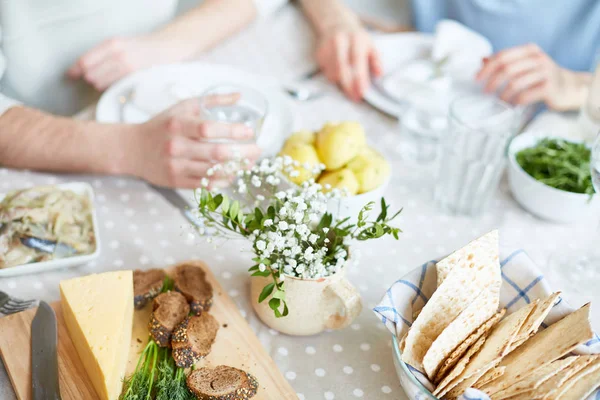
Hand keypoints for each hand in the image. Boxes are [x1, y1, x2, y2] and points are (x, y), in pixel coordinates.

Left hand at [67, 35, 164, 90]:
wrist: (167, 48)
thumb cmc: (143, 48)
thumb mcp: (121, 44)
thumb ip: (101, 55)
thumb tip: (78, 69)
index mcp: (111, 44)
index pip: (84, 61)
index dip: (75, 71)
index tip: (71, 77)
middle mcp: (117, 54)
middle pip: (90, 74)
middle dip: (91, 78)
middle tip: (101, 77)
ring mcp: (127, 67)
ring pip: (100, 83)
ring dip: (102, 84)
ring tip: (113, 80)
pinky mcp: (135, 78)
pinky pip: (113, 88)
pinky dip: (112, 89)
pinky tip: (119, 84)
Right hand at [126, 97, 260, 188]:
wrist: (132, 149)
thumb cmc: (162, 125)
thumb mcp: (183, 107)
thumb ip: (211, 101)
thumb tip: (239, 96)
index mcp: (178, 124)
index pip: (208, 129)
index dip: (232, 131)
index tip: (249, 132)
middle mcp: (176, 146)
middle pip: (215, 153)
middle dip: (242, 153)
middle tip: (257, 150)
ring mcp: (175, 166)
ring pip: (212, 171)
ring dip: (236, 168)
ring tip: (249, 163)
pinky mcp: (175, 181)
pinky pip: (204, 184)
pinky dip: (222, 180)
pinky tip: (232, 174)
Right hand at [316, 26, 382, 100]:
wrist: (336, 24)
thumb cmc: (356, 39)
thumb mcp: (371, 45)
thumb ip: (376, 60)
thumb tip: (379, 74)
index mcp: (355, 39)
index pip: (357, 61)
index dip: (359, 79)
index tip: (362, 93)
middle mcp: (339, 42)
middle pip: (341, 69)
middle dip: (348, 86)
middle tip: (355, 97)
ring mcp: (327, 47)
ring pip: (332, 73)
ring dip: (341, 83)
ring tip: (349, 84)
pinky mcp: (319, 54)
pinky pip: (326, 73)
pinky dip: (334, 78)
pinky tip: (339, 74)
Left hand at [476, 43, 588, 110]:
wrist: (570, 87)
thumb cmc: (542, 77)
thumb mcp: (525, 64)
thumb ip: (506, 61)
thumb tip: (483, 59)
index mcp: (530, 50)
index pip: (502, 56)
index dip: (487, 68)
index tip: (476, 79)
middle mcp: (538, 58)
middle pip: (507, 69)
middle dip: (492, 82)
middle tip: (485, 92)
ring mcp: (545, 72)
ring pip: (515, 83)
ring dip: (503, 94)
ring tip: (500, 101)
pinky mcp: (550, 87)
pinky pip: (526, 95)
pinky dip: (515, 101)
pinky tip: (513, 105)